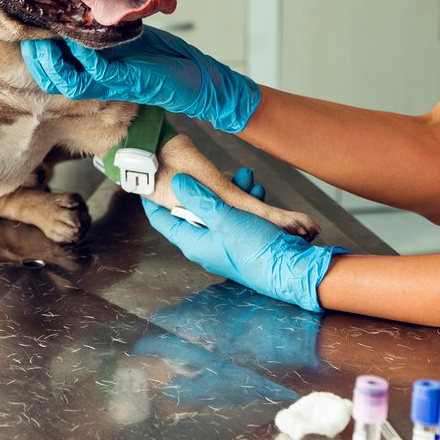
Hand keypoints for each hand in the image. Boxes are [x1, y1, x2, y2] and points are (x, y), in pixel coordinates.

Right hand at [21, 26, 261, 134]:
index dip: (34, 49)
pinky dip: (85, 57)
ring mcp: (110, 85)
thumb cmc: (162, 58)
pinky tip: (81, 40)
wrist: (196, 78)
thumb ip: (102, 24)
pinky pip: (96, 75)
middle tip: (29, 32)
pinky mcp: (126, 83)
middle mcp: (96, 81)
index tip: (27, 23)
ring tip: (46, 39)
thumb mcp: (124, 35)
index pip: (50, 66)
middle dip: (35, 55)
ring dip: (52, 62)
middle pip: (50, 77)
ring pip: (66, 82)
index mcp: (92, 70)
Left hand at [142, 177, 338, 312]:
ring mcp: (226, 244)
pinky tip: (258, 193)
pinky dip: (245, 203)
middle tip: (207, 167)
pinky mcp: (245, 243)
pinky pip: (238, 218)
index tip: (147, 182)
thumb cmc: (255, 249)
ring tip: (247, 177)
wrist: (291, 272)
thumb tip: (177, 183)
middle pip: (195, 211)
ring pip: (220, 211)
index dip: (154, 202)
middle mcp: (206, 244)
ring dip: (231, 192)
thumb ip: (199, 199)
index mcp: (194, 241)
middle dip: (204, 188)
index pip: (164, 221)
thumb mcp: (224, 219)